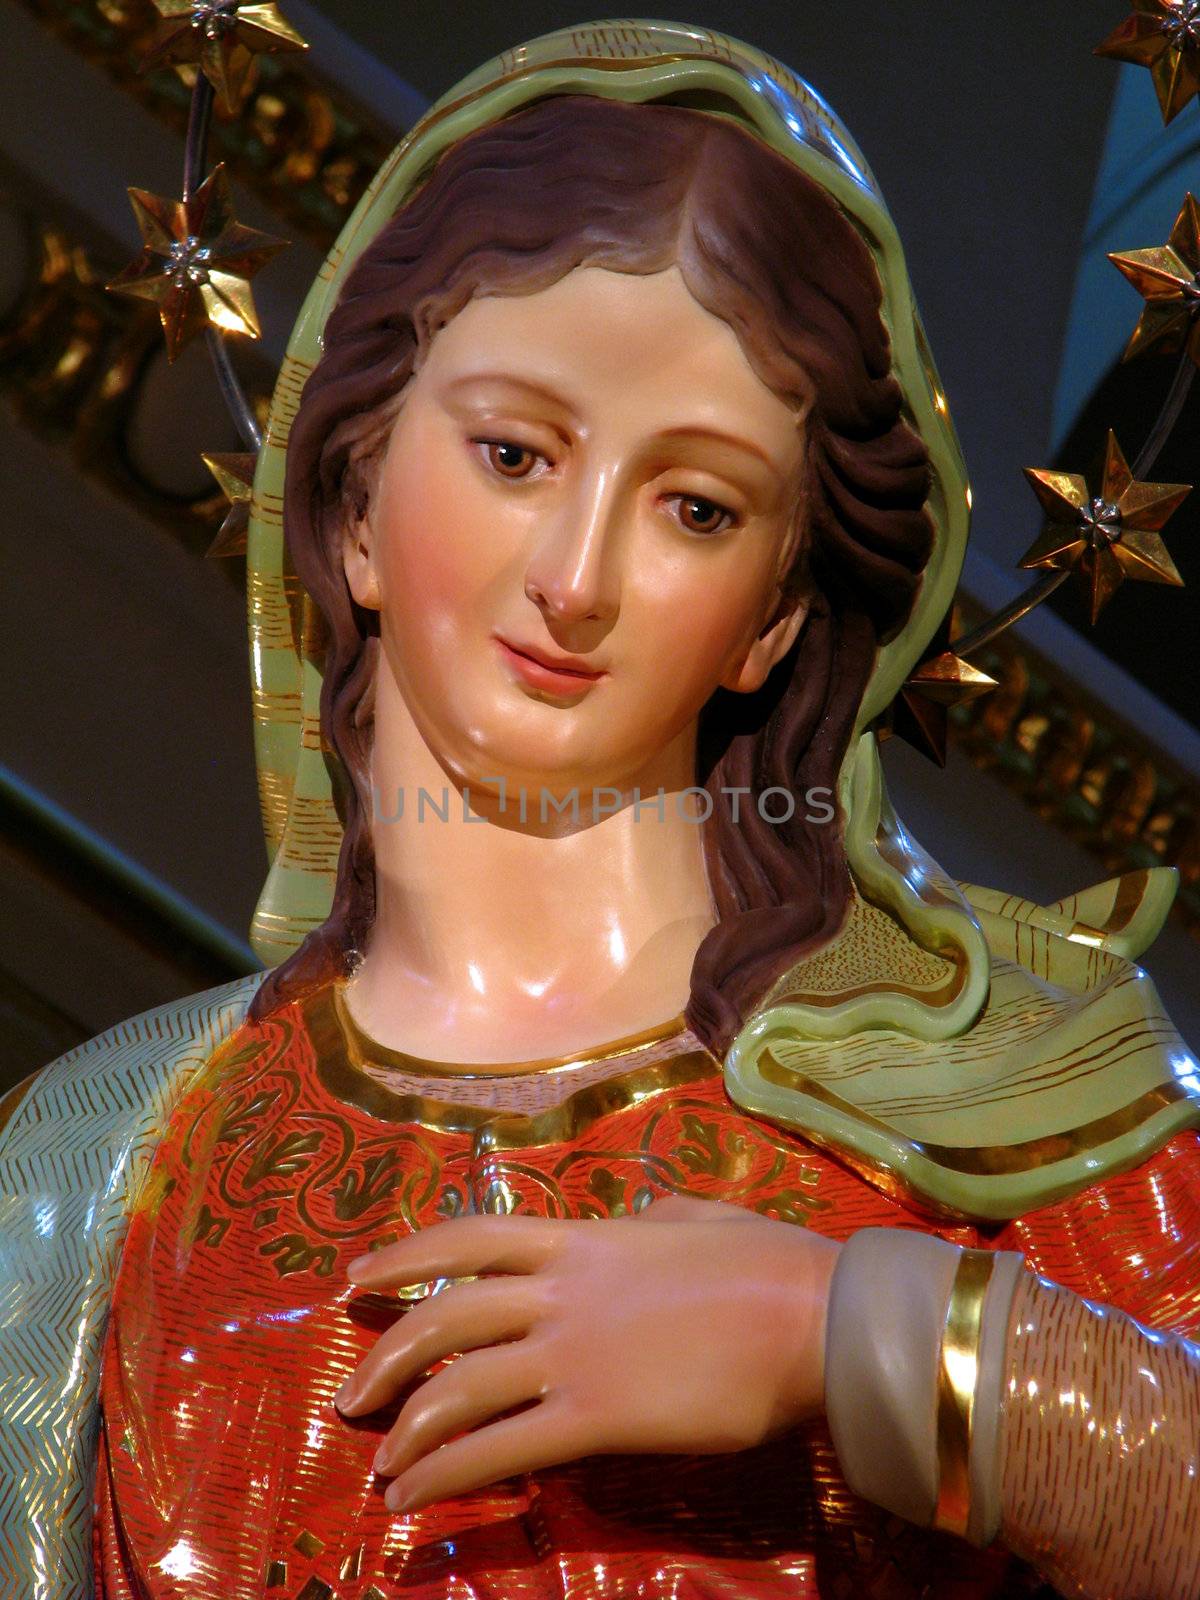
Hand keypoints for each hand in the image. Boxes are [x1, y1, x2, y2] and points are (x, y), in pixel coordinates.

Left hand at [333, 1194, 839, 1511]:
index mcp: (583, 1238)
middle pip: (446, 1318)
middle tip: (352, 1394)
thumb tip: (638, 1216)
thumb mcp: (697, 1216)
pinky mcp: (596, 1418)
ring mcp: (573, 1354)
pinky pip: (500, 1449)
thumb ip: (652, 1217)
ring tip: (379, 1466)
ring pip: (458, 1389)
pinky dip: (445, 1474)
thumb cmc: (765, 1263)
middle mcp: (561, 1292)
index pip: (471, 1238)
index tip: (359, 1278)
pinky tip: (414, 1497)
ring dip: (406, 1430)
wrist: (811, 1318)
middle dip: (387, 1356)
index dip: (406, 1255)